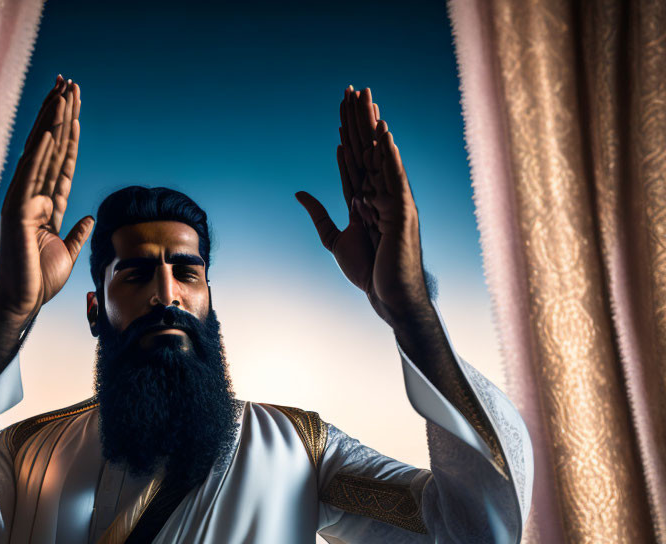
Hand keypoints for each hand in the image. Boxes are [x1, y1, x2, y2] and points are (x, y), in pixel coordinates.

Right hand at [0, 76, 93, 321]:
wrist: (23, 302)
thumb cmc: (40, 281)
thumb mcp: (67, 252)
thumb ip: (78, 233)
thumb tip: (90, 219)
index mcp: (45, 205)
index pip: (61, 161)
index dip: (70, 135)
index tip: (76, 108)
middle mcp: (32, 197)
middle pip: (51, 148)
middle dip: (60, 115)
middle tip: (69, 82)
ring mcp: (22, 201)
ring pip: (40, 154)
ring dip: (52, 123)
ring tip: (62, 93)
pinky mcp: (16, 212)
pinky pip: (30, 177)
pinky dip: (40, 153)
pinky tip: (50, 130)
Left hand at [296, 86, 428, 327]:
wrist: (387, 295)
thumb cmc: (368, 270)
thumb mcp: (334, 238)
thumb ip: (319, 214)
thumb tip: (300, 192)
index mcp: (365, 199)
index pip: (353, 159)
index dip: (347, 133)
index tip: (342, 109)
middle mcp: (380, 194)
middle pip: (366, 149)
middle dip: (359, 119)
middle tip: (354, 89)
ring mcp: (392, 200)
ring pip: (379, 156)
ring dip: (372, 126)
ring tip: (367, 99)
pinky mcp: (401, 212)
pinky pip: (394, 177)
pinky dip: (389, 155)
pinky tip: (383, 133)